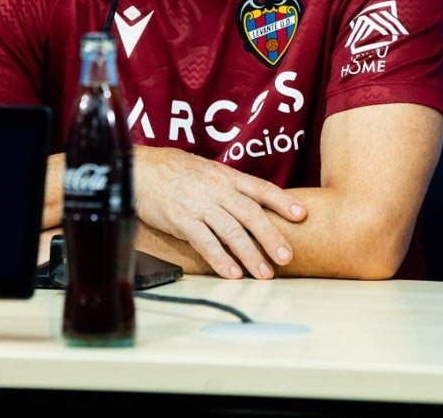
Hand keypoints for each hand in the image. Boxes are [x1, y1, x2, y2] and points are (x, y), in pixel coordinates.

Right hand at [132, 145, 305, 278]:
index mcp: (226, 177)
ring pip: (232, 231)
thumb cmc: (174, 170)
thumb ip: (229, 186)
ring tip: (264, 273)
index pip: (261, 188)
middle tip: (287, 257)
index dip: (283, 201)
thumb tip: (253, 202)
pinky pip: (205, 242)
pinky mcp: (182, 220)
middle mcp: (217, 190)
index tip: (302, 214)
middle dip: (271, 237)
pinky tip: (232, 272)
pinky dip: (220, 259)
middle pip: (251, 214)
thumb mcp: (207, 170)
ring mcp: (200, 205)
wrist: (140, 169)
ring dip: (250, 255)